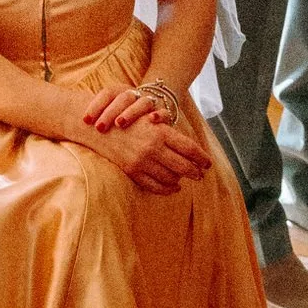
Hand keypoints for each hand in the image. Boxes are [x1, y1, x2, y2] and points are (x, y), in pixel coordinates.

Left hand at [82, 84, 170, 132]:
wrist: (154, 104)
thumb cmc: (125, 114)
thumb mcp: (112, 112)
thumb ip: (98, 116)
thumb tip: (73, 125)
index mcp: (119, 92)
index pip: (107, 93)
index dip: (95, 105)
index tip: (86, 121)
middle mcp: (134, 95)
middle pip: (122, 97)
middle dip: (110, 112)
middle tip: (99, 127)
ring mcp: (150, 102)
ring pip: (141, 102)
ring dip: (130, 112)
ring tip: (119, 124)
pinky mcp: (164, 111)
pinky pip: (164, 111)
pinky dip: (159, 115)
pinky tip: (152, 121)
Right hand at [85, 115, 211, 193]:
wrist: (99, 126)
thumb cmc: (127, 118)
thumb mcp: (150, 118)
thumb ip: (169, 131)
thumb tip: (190, 147)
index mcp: (160, 132)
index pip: (189, 148)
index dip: (201, 157)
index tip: (208, 163)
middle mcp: (153, 148)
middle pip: (183, 166)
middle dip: (195, 171)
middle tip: (201, 174)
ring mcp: (142, 161)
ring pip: (170, 177)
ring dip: (181, 180)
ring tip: (186, 179)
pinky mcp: (133, 171)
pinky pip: (155, 185)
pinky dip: (167, 189)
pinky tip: (173, 187)